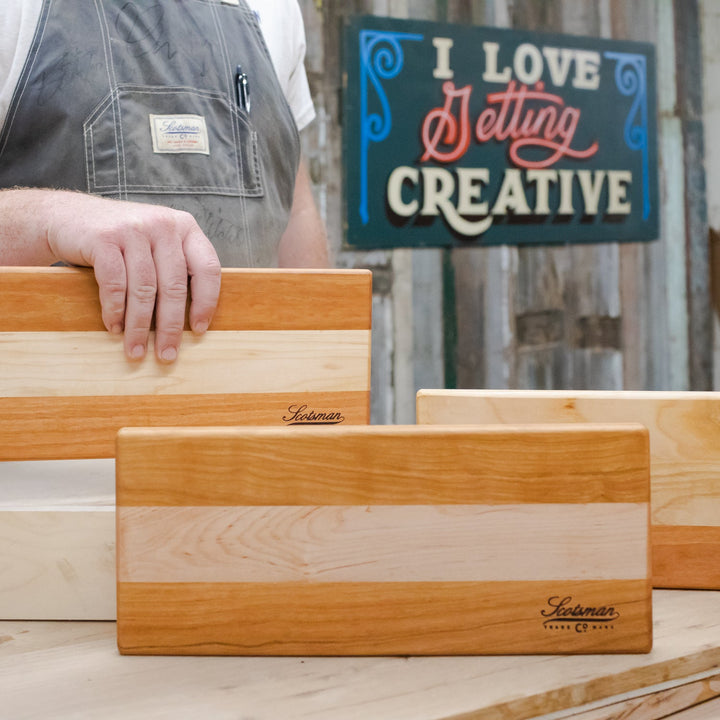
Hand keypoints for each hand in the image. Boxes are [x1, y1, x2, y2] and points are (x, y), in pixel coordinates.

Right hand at [0, 189, 220, 361]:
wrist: (69, 216)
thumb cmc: (122, 241)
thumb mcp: (157, 245)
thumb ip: (177, 268)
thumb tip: (191, 323)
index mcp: (185, 227)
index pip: (207, 269)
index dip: (206, 302)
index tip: (198, 330)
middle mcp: (162, 225)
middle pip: (173, 286)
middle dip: (170, 327)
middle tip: (166, 354)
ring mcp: (133, 228)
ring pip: (143, 288)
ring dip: (139, 326)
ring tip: (136, 350)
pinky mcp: (103, 238)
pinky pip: (114, 283)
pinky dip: (115, 310)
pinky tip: (115, 327)